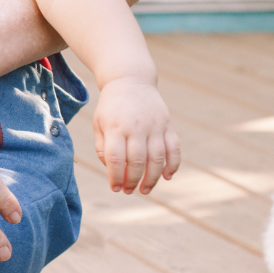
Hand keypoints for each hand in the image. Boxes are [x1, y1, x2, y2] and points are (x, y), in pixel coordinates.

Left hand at [93, 78, 180, 193]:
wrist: (130, 81)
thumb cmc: (111, 107)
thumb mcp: (99, 124)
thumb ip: (102, 147)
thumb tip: (112, 170)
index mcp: (115, 127)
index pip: (115, 158)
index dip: (115, 176)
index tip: (115, 188)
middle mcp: (136, 127)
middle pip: (136, 161)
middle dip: (132, 181)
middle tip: (128, 192)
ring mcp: (154, 126)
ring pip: (157, 158)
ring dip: (152, 178)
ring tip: (145, 190)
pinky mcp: (168, 125)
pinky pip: (174, 149)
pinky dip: (173, 165)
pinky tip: (167, 177)